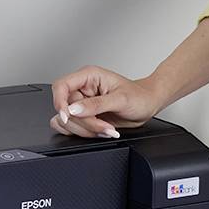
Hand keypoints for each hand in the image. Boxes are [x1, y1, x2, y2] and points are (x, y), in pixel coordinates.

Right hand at [49, 66, 163, 138]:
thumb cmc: (139, 96)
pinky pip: (71, 127)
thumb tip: (73, 109)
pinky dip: (84, 133)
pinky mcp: (84, 116)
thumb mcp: (120, 99)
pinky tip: (100, 131)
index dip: (60, 102)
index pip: (61, 86)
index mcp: (88, 76)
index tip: (68, 116)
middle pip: (65, 108)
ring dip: (85, 129)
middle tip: (104, 125)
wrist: (147, 105)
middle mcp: (82, 88)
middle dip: (84, 122)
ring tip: (106, 128)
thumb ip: (96, 105)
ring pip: (67, 121)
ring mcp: (82, 103)